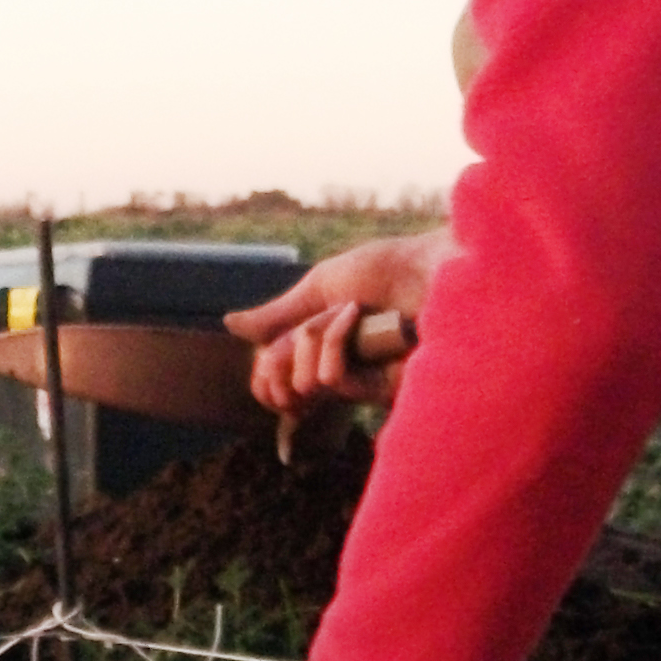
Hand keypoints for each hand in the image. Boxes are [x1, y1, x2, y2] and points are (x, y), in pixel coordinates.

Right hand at [229, 227, 453, 415]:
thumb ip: (279, 314)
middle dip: (289, 350)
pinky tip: (360, 320)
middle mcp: (344, 373)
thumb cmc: (386, 270)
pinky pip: (332, 380)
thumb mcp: (321, 286)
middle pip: (284, 388)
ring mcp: (364, 385)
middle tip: (317, 324)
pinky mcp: (383, 392)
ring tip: (354, 313)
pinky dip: (335, 343)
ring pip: (306, 383)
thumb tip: (230, 325)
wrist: (431, 268)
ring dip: (317, 339)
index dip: (265, 379)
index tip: (266, 361)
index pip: (279, 387)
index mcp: (326, 352)